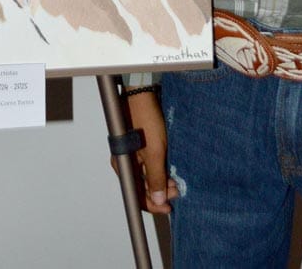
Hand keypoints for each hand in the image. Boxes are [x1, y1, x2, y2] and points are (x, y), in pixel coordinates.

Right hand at [112, 90, 178, 213]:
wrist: (142, 93)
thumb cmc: (145, 118)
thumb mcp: (155, 151)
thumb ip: (155, 177)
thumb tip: (158, 199)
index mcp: (124, 166)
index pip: (136, 195)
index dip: (153, 204)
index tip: (169, 207)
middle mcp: (125, 162)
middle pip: (142, 187)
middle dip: (160, 191)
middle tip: (177, 189)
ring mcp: (132, 154)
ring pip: (146, 176)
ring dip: (161, 180)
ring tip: (176, 180)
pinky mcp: (139, 146)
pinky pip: (148, 165)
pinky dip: (159, 170)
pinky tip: (170, 169)